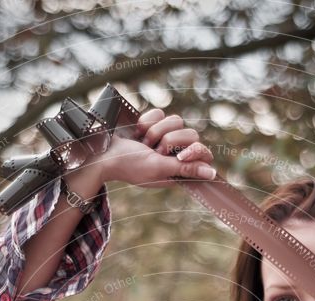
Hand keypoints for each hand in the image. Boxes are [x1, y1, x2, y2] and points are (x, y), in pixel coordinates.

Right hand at [67, 108, 216, 190]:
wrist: (102, 150)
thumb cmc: (128, 164)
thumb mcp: (158, 168)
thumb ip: (185, 169)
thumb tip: (212, 173)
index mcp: (178, 169)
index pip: (203, 153)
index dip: (196, 151)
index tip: (183, 154)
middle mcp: (173, 153)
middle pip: (191, 134)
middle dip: (170, 140)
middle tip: (154, 150)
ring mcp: (163, 137)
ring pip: (176, 120)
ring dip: (156, 131)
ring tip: (143, 143)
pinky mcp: (153, 124)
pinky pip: (161, 113)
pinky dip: (147, 121)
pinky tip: (137, 132)